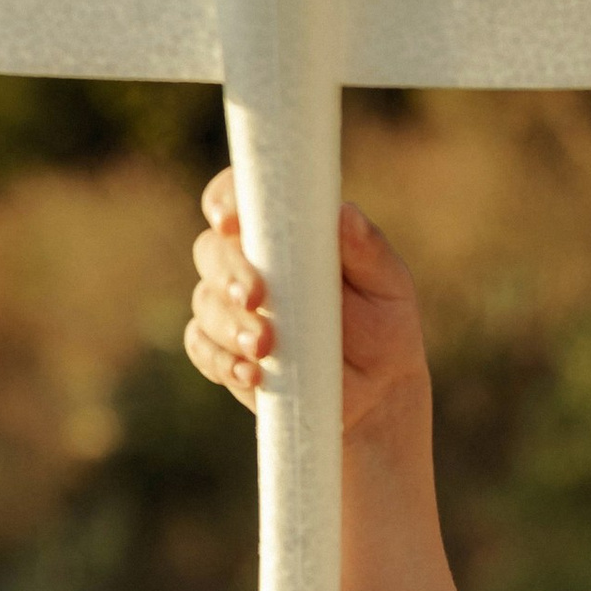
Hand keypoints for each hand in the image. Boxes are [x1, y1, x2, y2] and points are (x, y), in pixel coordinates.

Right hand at [182, 176, 431, 451]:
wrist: (378, 391)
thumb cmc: (384, 325)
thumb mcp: (388, 285)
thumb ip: (367, 249)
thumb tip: (345, 213)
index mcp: (284, 232)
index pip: (240, 199)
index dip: (225, 201)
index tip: (229, 222)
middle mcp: (249, 262)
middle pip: (211, 250)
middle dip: (228, 273)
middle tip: (255, 299)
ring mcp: (232, 307)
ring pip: (205, 302)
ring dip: (228, 325)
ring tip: (264, 349)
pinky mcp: (224, 350)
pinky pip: (202, 348)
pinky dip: (221, 360)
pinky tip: (252, 375)